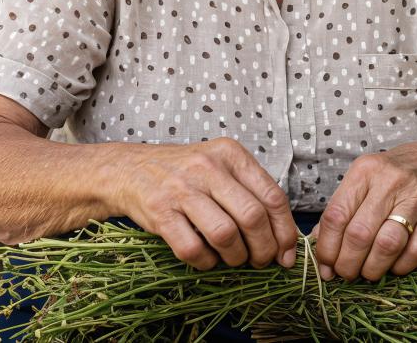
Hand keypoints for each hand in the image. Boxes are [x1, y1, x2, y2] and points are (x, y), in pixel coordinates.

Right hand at [123, 137, 297, 270]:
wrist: (130, 169)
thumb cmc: (186, 173)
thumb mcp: (221, 167)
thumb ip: (252, 195)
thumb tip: (285, 243)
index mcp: (230, 154)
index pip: (273, 196)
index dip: (284, 231)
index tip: (285, 252)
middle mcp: (208, 167)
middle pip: (252, 217)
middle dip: (263, 248)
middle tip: (260, 261)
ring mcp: (182, 189)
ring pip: (225, 235)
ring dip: (235, 257)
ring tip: (233, 259)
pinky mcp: (159, 212)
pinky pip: (193, 249)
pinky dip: (206, 262)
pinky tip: (206, 258)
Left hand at [310, 142, 416, 281]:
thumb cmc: (388, 177)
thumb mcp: (360, 181)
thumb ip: (340, 210)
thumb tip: (318, 244)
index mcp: (364, 171)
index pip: (337, 216)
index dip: (327, 247)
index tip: (326, 264)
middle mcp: (390, 182)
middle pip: (360, 234)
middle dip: (347, 263)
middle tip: (345, 273)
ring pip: (387, 245)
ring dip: (372, 268)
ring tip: (367, 273)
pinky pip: (416, 251)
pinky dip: (401, 267)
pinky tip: (393, 267)